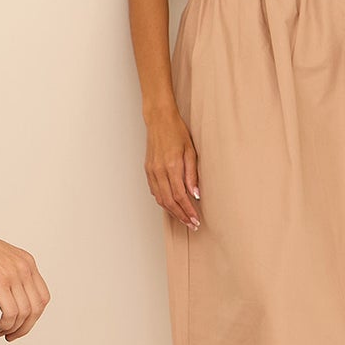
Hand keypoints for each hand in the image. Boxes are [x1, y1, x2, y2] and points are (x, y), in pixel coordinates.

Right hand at [0, 219, 50, 339]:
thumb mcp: (2, 260)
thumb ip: (12, 274)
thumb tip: (11, 297)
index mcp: (28, 262)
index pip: (42, 296)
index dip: (34, 315)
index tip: (22, 324)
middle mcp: (25, 268)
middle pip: (37, 307)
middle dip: (26, 326)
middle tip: (13, 334)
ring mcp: (14, 275)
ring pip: (25, 313)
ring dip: (14, 328)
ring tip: (1, 331)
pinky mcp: (1, 282)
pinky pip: (11, 313)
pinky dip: (6, 325)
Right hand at [143, 114, 201, 229]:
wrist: (159, 120)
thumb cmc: (177, 132)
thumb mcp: (191, 151)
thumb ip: (192, 174)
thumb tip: (195, 194)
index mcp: (171, 166)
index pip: (180, 196)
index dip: (188, 210)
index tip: (196, 219)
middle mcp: (159, 171)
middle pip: (169, 201)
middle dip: (181, 215)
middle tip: (191, 224)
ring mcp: (151, 171)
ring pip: (160, 199)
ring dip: (172, 211)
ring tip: (183, 218)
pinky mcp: (148, 170)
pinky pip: (155, 191)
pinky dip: (163, 201)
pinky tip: (171, 205)